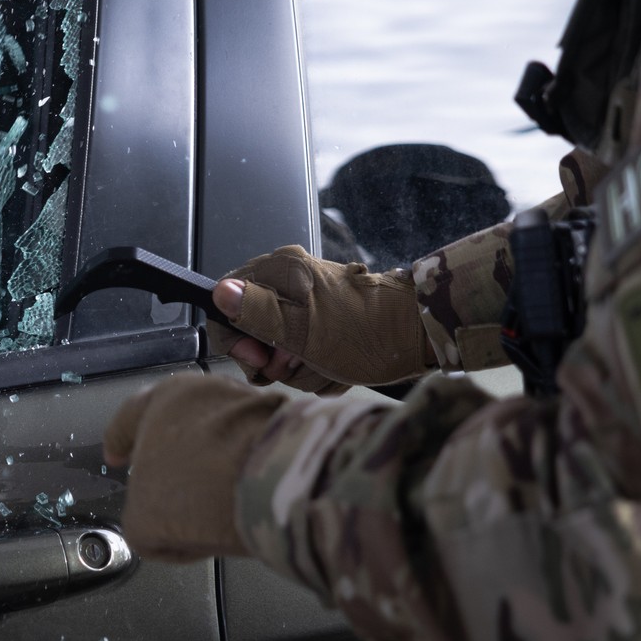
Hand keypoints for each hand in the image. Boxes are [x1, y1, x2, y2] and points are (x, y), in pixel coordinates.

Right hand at [102, 374, 284, 560]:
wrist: (270, 488)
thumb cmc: (196, 494)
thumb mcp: (144, 523)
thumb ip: (144, 520)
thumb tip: (159, 525)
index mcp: (160, 399)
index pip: (128, 419)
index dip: (119, 442)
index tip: (117, 457)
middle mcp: (205, 389)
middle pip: (179, 422)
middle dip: (174, 451)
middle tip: (173, 485)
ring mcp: (251, 403)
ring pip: (221, 432)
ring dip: (215, 458)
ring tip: (217, 497)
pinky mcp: (288, 424)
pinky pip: (255, 447)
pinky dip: (247, 467)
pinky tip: (248, 496)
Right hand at [206, 246, 431, 389]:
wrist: (420, 337)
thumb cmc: (368, 332)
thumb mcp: (304, 331)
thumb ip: (257, 312)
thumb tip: (219, 293)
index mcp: (278, 272)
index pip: (223, 304)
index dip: (235, 340)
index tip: (260, 359)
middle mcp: (288, 280)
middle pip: (250, 332)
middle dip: (276, 359)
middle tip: (302, 361)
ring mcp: (305, 302)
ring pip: (277, 349)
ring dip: (301, 368)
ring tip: (327, 364)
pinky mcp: (320, 321)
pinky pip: (301, 354)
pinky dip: (317, 367)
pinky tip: (336, 365)